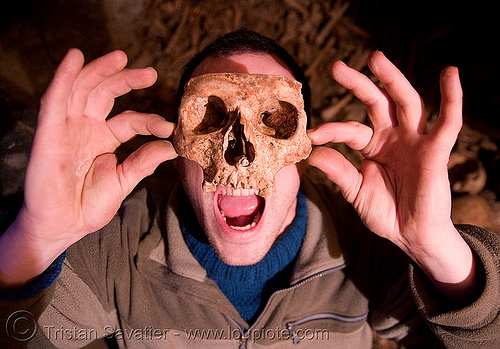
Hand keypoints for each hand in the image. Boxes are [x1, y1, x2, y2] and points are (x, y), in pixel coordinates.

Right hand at [0, 49, 176, 285]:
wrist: (63, 226)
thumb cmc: (89, 206)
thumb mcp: (123, 181)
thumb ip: (143, 161)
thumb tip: (172, 147)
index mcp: (104, 139)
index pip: (130, 120)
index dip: (149, 120)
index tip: (169, 127)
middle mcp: (86, 128)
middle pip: (106, 94)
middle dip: (126, 79)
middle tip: (151, 73)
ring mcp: (67, 128)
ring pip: (83, 89)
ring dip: (100, 70)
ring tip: (121, 56)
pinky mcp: (49, 132)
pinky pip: (55, 99)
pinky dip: (63, 76)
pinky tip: (75, 57)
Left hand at [307, 51, 476, 299]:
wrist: (410, 236)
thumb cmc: (385, 213)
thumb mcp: (355, 191)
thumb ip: (337, 170)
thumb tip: (311, 153)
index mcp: (374, 146)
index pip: (350, 130)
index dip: (331, 130)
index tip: (311, 135)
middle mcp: (394, 138)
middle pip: (377, 102)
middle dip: (358, 83)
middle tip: (336, 66)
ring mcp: (415, 141)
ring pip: (406, 102)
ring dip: (393, 79)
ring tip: (375, 58)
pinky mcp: (436, 151)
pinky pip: (448, 122)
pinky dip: (452, 98)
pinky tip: (450, 74)